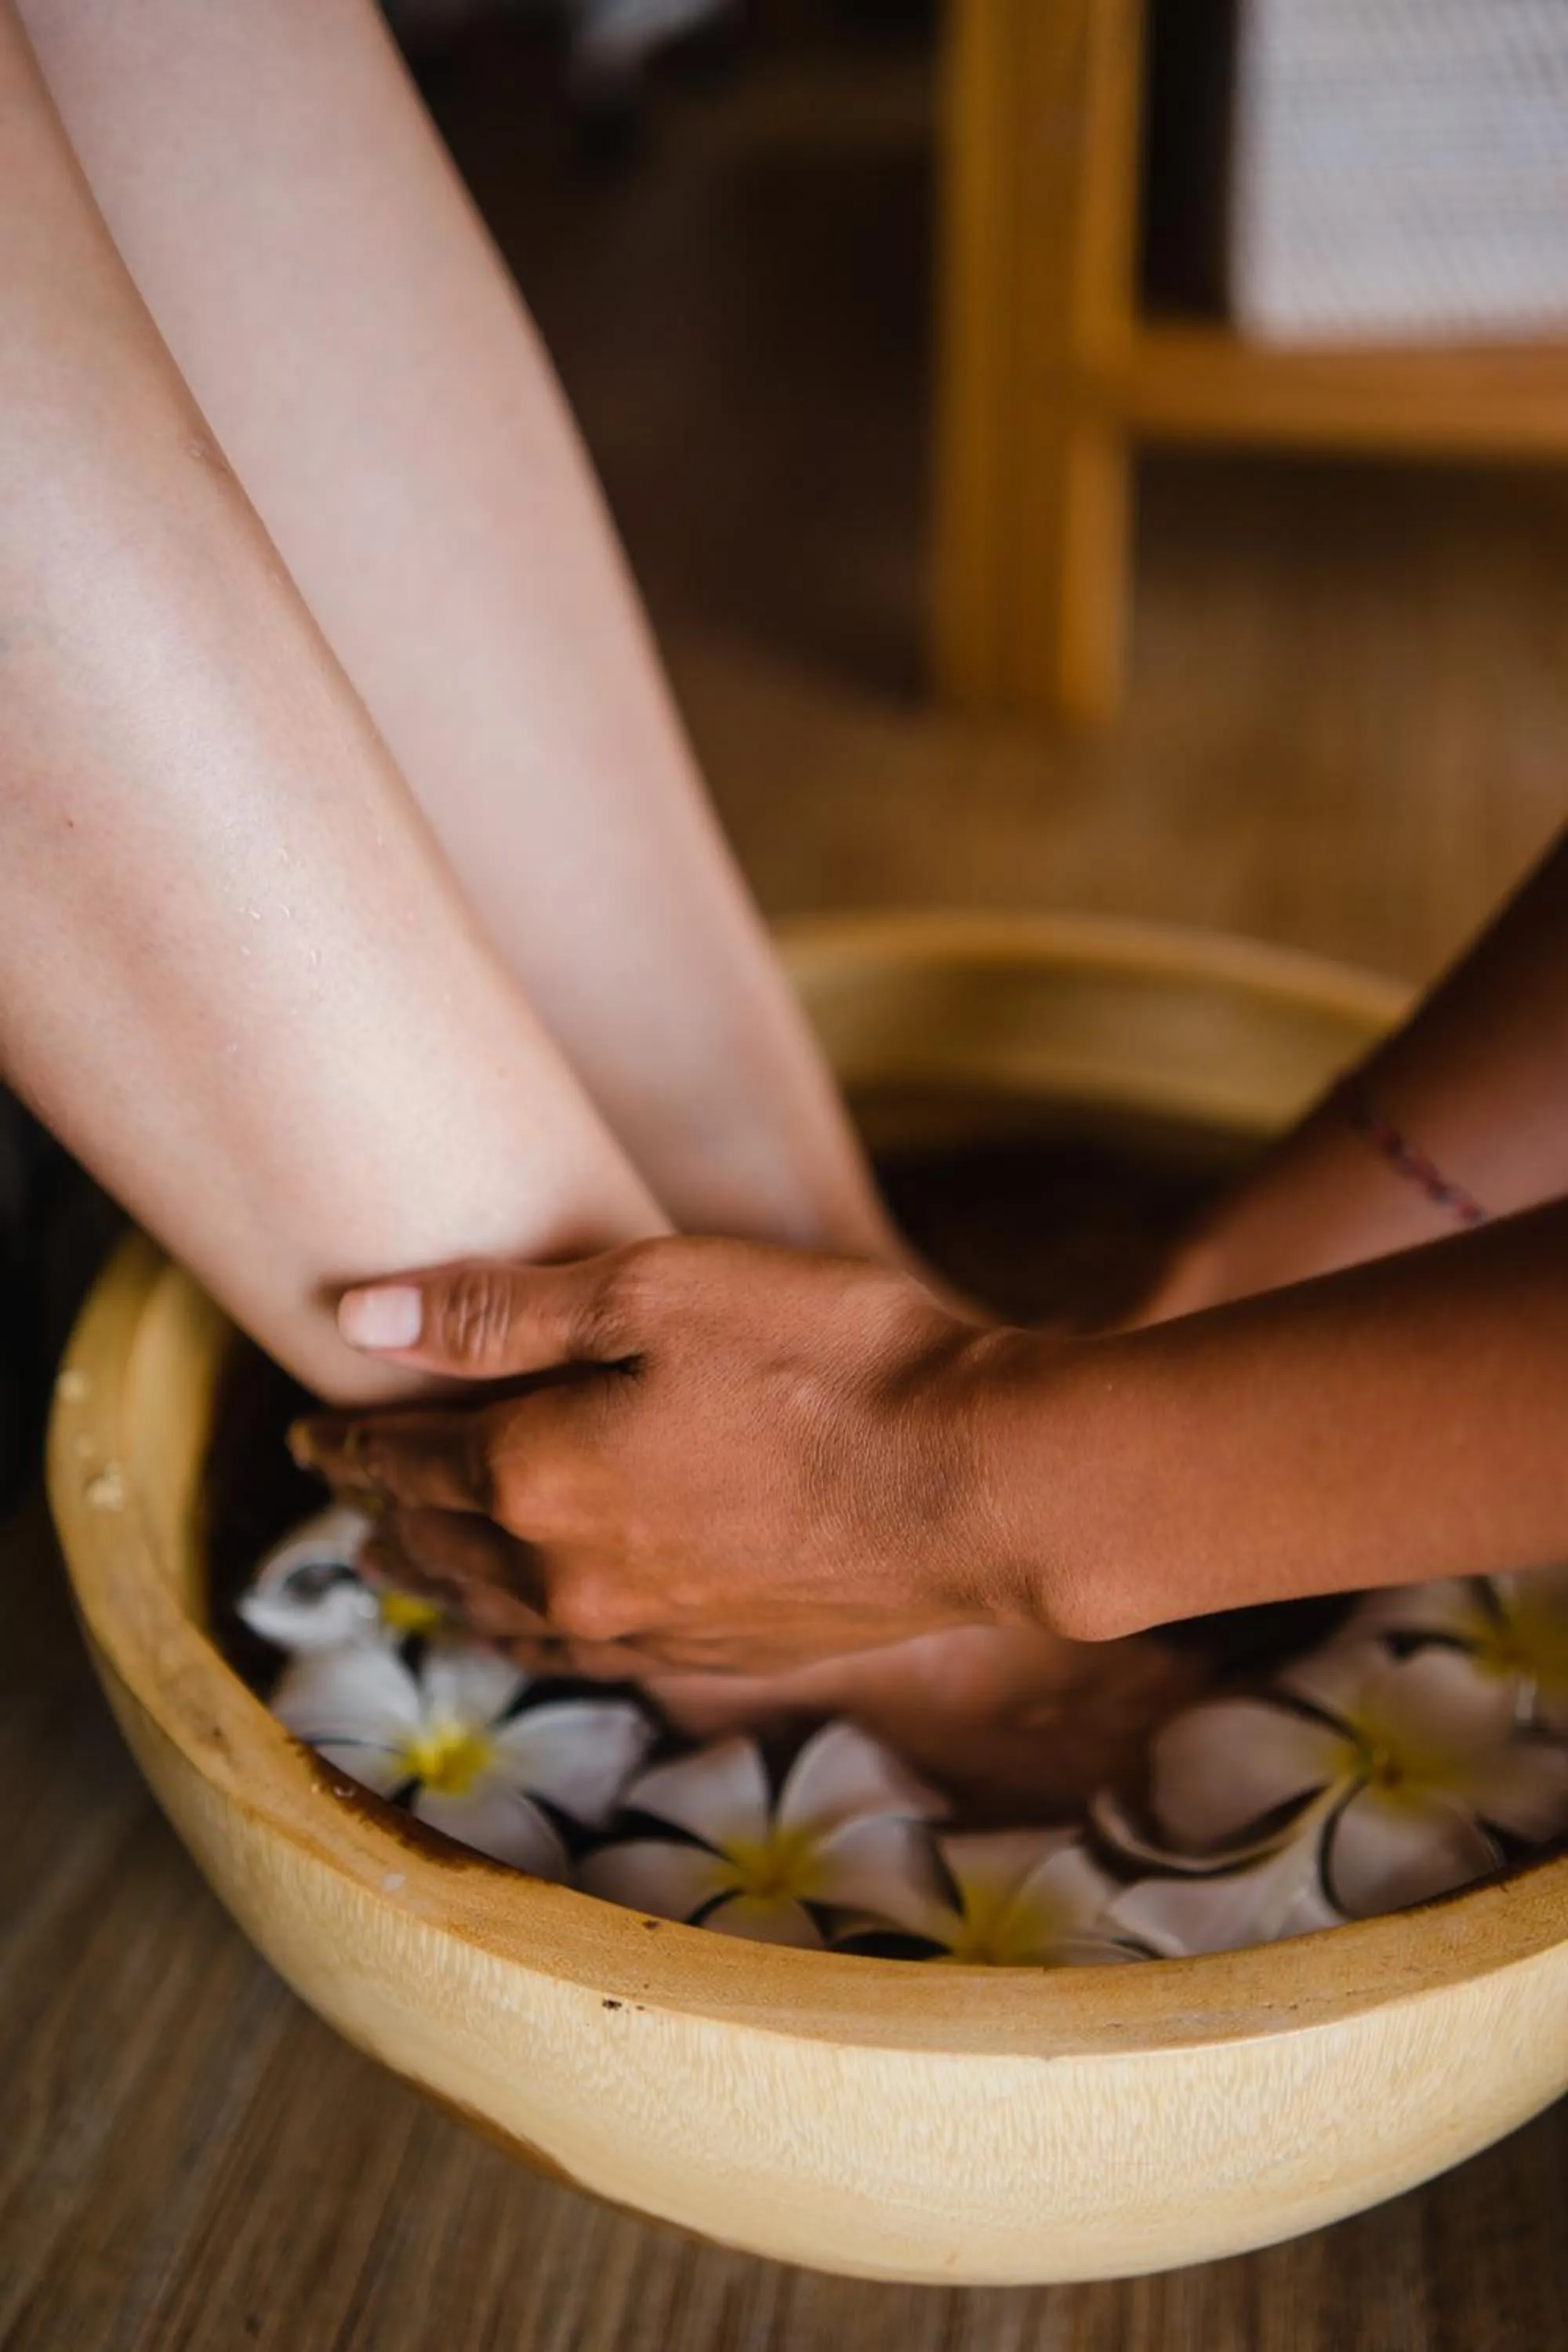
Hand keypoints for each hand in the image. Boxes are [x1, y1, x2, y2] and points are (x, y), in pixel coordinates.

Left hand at [290, 1239, 1040, 1672]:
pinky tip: (536, 1626)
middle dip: (384, 1514)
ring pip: (503, 1612)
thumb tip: (363, 1316)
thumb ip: (503, 1312)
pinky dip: (526, 1633)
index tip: (316, 1427)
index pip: (409, 1456)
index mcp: (536, 1476)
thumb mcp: (658, 1292)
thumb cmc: (828, 1359)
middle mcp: (571, 1572)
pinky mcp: (718, 1653)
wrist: (983, 1482)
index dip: (355, 1437)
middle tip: (346, 1497)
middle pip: (444, 1543)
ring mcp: (647, 1628)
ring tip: (406, 1571)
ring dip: (442, 1586)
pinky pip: (581, 1653)